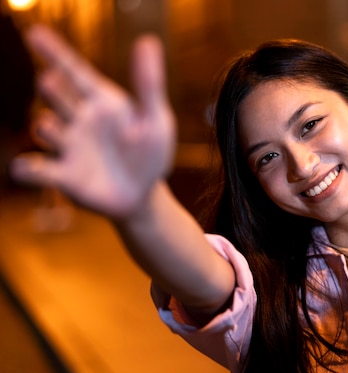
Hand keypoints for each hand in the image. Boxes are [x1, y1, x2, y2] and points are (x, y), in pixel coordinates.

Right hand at [11, 25, 174, 219]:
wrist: (143, 195)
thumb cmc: (150, 153)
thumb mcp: (156, 120)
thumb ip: (149, 84)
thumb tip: (148, 41)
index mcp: (101, 101)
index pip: (75, 71)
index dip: (56, 52)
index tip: (35, 33)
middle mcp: (79, 119)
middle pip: (58, 97)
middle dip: (52, 89)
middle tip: (50, 81)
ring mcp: (69, 146)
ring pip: (47, 130)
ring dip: (46, 127)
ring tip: (49, 125)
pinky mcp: (64, 176)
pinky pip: (40, 170)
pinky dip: (28, 169)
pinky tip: (23, 167)